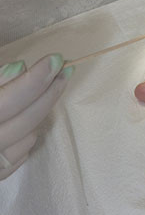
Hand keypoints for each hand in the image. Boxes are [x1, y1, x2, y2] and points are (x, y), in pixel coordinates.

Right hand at [0, 54, 72, 179]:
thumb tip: (19, 69)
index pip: (10, 100)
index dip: (35, 79)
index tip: (55, 59)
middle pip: (26, 120)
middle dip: (49, 92)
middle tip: (65, 70)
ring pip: (27, 137)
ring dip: (39, 113)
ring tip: (46, 90)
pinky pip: (18, 156)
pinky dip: (26, 135)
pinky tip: (26, 121)